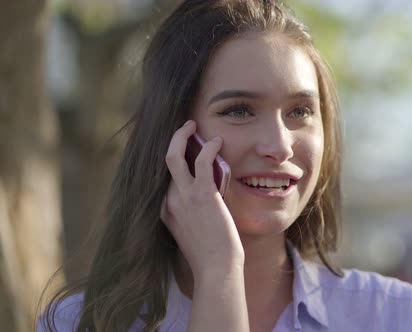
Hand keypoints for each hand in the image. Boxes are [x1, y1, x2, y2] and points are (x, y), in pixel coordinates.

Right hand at [160, 120, 243, 276]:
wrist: (216, 269)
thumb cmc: (210, 255)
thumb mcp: (192, 233)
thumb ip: (191, 215)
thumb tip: (203, 202)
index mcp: (164, 211)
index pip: (162, 178)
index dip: (172, 160)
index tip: (182, 148)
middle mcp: (168, 201)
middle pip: (163, 162)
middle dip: (173, 142)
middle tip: (184, 128)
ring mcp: (182, 197)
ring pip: (173, 156)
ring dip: (182, 136)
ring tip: (193, 125)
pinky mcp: (202, 194)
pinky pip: (200, 161)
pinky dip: (208, 147)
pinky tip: (217, 141)